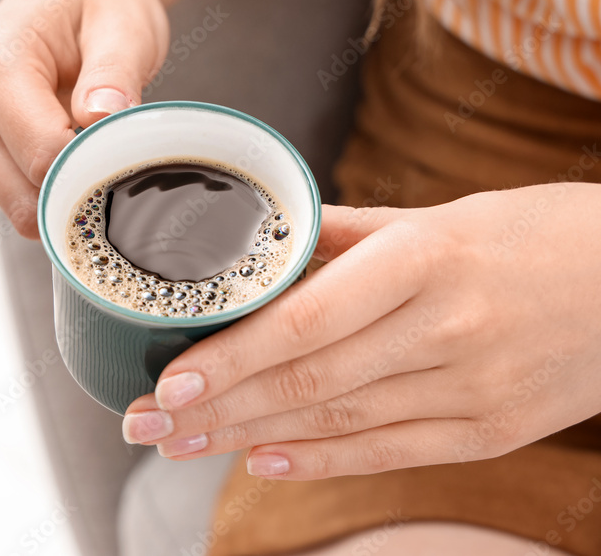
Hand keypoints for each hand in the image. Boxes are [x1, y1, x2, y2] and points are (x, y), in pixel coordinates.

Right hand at [0, 0, 167, 237]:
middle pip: (19, 192)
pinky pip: (6, 194)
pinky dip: (40, 184)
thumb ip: (115, 73)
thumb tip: (100, 118)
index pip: (41, 156)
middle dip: (73, 187)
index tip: (125, 153)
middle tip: (113, 152)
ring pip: (13, 201)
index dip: (92, 168)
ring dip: (56, 187)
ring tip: (81, 134)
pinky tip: (58, 140)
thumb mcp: (124, 26)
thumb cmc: (96, 0)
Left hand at [122, 183, 600, 479]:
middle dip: (215, 410)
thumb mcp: (438, 215)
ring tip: (183, 447)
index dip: (229, 360)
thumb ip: (346, 235)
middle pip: (307, 382)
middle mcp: (445, 331)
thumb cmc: (532, 234)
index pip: (304, 323)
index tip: (167, 383)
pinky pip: (389, 453)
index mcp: (424, 260)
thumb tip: (265, 247)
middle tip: (145, 426)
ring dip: (248, 439)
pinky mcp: (491, 432)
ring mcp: (473, 390)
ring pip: (337, 424)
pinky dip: (320, 461)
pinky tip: (262, 462)